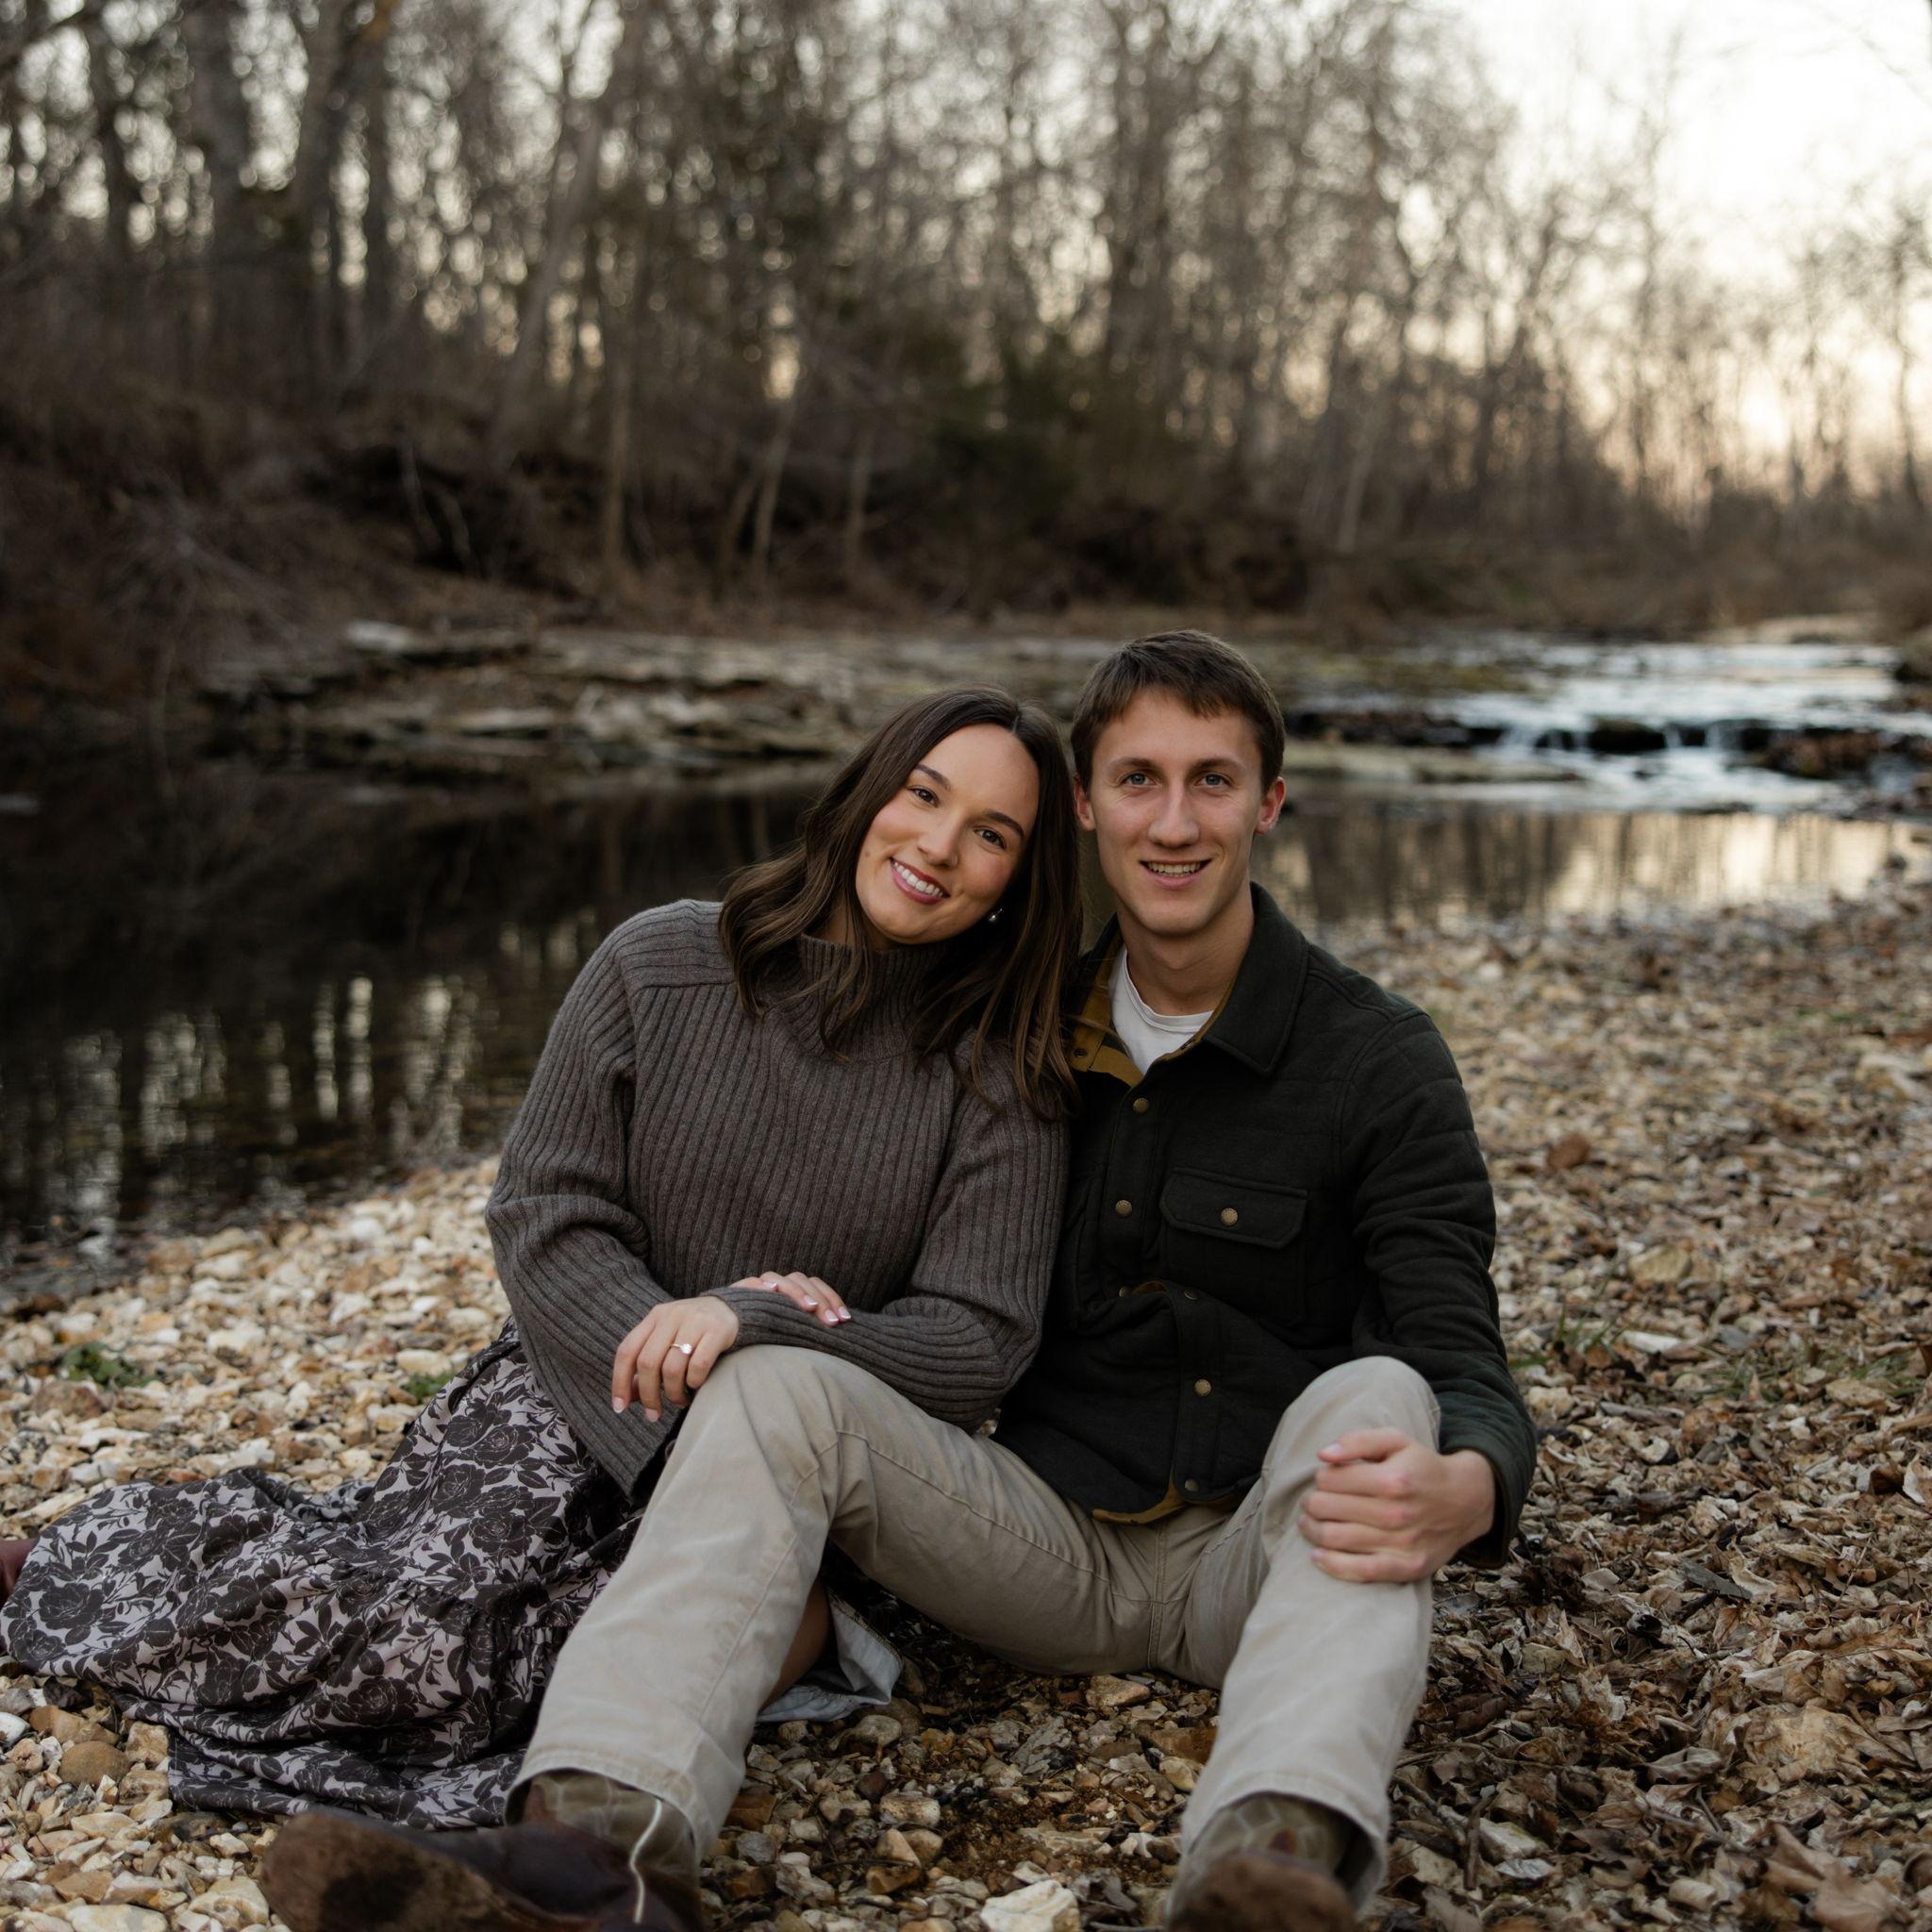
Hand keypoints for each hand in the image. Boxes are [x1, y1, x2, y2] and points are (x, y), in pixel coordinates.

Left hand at [611, 1296, 739, 1421]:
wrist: (731, 1308)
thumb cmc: (693, 1330)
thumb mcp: (666, 1338)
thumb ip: (647, 1363)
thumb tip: (629, 1397)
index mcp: (654, 1317)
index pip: (627, 1351)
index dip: (620, 1381)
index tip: (620, 1407)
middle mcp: (671, 1317)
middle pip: (648, 1363)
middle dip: (648, 1395)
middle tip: (653, 1413)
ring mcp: (694, 1322)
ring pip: (672, 1368)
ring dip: (672, 1393)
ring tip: (679, 1400)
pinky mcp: (717, 1330)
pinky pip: (698, 1366)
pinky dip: (693, 1383)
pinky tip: (695, 1386)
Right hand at [728, 1271, 850, 1326]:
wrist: (720, 1328)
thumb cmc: (761, 1334)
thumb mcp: (789, 1332)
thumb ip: (807, 1329)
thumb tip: (839, 1335)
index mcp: (791, 1291)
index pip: (816, 1285)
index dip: (832, 1299)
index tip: (845, 1320)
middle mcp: (775, 1285)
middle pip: (801, 1280)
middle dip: (820, 1300)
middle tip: (832, 1322)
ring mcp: (757, 1287)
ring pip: (779, 1279)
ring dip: (796, 1292)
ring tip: (809, 1309)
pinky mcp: (738, 1293)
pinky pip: (749, 1284)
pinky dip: (761, 1285)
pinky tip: (771, 1290)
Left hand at [1296, 1430, 1494, 1583]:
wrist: (1465, 1501)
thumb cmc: (1421, 1467)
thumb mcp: (1396, 1441)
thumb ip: (1358, 1441)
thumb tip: (1323, 1455)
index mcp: (1392, 1479)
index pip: (1331, 1480)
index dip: (1320, 1478)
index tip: (1324, 1479)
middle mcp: (1396, 1513)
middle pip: (1328, 1509)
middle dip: (1311, 1504)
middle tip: (1311, 1502)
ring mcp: (1402, 1543)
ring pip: (1336, 1539)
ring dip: (1312, 1531)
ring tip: (1308, 1523)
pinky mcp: (1408, 1567)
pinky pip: (1361, 1572)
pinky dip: (1332, 1565)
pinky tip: (1317, 1556)